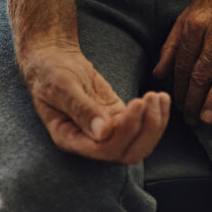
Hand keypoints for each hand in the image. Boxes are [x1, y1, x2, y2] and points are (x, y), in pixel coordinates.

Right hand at [20, 41, 168, 163]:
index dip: (125, 132)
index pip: (103, 149)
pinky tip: (161, 97)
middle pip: (126, 153)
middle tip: (150, 99)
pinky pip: (141, 127)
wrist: (52, 58)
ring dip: (154, 124)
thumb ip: (80, 109)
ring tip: (159, 97)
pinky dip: (156, 115)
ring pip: (138, 143)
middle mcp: (88, 142)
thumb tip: (103, 133)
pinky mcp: (117, 119)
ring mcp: (105, 132)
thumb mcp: (61, 86)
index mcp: (69, 138)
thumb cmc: (50, 71)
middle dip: (145, 130)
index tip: (137, 103)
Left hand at [153, 0, 211, 125]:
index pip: (182, 64)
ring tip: (208, 118)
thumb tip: (157, 73)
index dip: (178, 88)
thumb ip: (172, 44)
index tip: (178, 107)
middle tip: (191, 120)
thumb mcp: (189, 15)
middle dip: (193, 99)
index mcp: (195, 24)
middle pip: (201, 72)